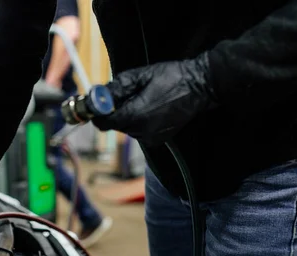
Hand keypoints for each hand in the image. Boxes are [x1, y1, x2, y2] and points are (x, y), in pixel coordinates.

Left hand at [92, 52, 217, 145]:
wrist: (200, 87)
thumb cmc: (171, 77)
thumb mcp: (140, 76)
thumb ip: (117, 87)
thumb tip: (98, 95)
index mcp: (135, 115)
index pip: (105, 123)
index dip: (97, 115)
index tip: (96, 106)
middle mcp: (141, 131)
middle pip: (116, 126)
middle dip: (115, 112)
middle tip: (122, 96)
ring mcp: (151, 137)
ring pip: (128, 129)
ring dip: (128, 117)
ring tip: (141, 100)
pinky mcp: (159, 139)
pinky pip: (140, 132)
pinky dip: (139, 122)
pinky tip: (150, 109)